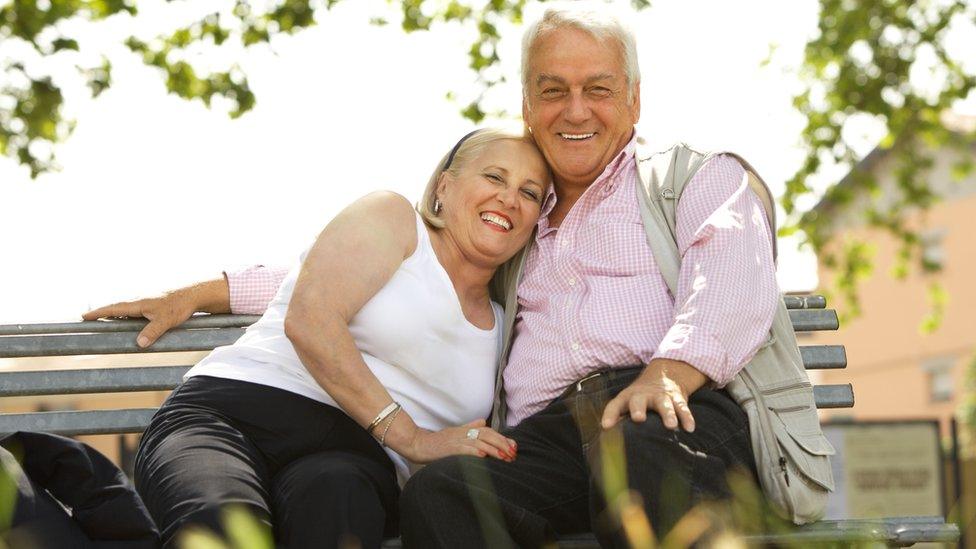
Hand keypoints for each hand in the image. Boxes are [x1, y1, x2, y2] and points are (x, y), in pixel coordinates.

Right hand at [83, 291, 196, 347]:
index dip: (99, 312)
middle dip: (102, 313)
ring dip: (114, 313)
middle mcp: (139, 300)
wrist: (194, 294)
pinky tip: (127, 320)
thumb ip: (152, 332)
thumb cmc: (179, 305)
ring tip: (103, 320)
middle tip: (88, 318)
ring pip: (125, 308)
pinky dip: (126, 314)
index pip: (113, 308)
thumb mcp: (165, 321)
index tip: (84, 316)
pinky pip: (134, 310)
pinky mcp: (153, 304)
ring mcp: (146, 301)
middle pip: (116, 307)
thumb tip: (139, 344)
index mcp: (139, 303)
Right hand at [401, 419, 517, 464]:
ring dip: (493, 449)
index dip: (502, 438)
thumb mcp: (455, 432)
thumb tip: (483, 422)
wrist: (418, 444)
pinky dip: (474, 452)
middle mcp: (464, 433)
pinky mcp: (449, 448)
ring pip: (479, 442)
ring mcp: (457, 440)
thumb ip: (469, 427)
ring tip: (505, 457)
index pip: (488, 431)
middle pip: (487, 435)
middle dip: (502, 443)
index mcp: (466, 429)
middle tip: (513, 453)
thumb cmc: (437, 441)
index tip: (513, 446)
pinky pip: (464, 449)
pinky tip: (483, 456)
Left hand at [600, 359, 707, 431]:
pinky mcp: (677, 399)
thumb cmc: (640, 399)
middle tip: (638, 418)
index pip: (615, 405)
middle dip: (638, 409)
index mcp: (627, 398)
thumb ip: (617, 419)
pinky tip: (689, 428)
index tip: (606, 426)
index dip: (610, 415)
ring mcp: (661, 396)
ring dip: (668, 414)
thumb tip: (605, 439)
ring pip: (664, 404)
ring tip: (671, 426)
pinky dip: (687, 418)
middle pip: (639, 401)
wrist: (664, 376)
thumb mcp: (626, 404)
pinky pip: (683, 408)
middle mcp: (643, 396)